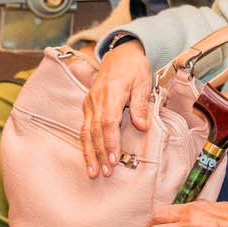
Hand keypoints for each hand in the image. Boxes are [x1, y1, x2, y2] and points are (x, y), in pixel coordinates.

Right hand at [81, 39, 154, 177]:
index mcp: (111, 93)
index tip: (113, 158)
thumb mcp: (143, 82)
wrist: (120, 53)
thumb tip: (142, 126)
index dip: (110, 142)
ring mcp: (89, 103)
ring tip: (93, 171)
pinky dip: (86, 144)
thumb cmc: (134, 68)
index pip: (108, 122)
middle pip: (96, 131)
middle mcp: (96, 100)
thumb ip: (141, 105)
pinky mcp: (87, 106)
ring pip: (86, 131)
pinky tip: (88, 158)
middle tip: (105, 172)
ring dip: (89, 153)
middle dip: (99, 153)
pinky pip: (84, 128)